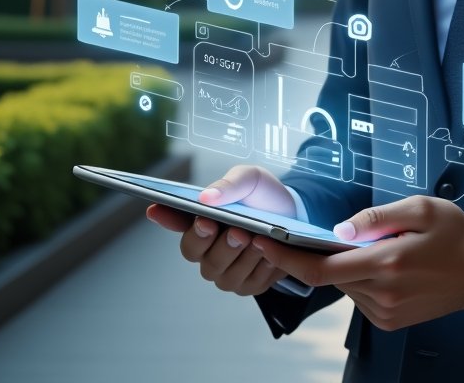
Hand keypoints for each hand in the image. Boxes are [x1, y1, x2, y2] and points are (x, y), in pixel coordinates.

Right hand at [146, 164, 297, 296]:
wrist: (296, 214)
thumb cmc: (264, 196)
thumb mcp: (251, 179)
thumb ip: (230, 184)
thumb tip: (206, 197)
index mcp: (201, 221)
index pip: (176, 222)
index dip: (167, 217)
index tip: (173, 210)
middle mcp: (207, 251)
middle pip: (199, 256)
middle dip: (218, 245)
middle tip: (236, 231)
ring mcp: (227, 271)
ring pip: (224, 274)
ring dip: (242, 257)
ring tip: (257, 239)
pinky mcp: (249, 284)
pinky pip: (250, 283)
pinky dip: (261, 267)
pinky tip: (270, 253)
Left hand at [249, 196, 463, 330]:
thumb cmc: (454, 232)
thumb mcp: (420, 208)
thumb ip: (375, 217)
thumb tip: (338, 230)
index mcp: (387, 265)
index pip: (322, 269)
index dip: (289, 258)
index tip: (265, 242)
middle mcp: (382, 295)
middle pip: (329, 278)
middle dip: (310, 257)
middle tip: (294, 235)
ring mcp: (386, 312)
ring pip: (344, 287)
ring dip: (338, 267)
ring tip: (353, 244)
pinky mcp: (390, 321)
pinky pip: (359, 297)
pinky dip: (356, 278)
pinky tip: (374, 261)